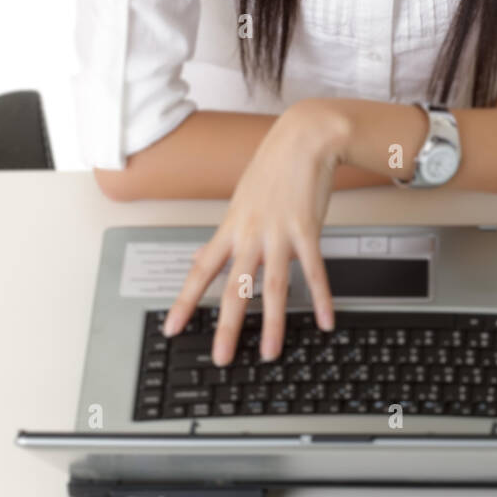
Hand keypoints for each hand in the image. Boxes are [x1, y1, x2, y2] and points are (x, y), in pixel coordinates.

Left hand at [161, 99, 350, 364]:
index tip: (170, 327)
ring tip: (271, 351)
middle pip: (235, 287)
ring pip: (273, 286)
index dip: (184, 301)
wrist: (303, 139)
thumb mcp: (242, 201)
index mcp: (232, 227)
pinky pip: (314, 271)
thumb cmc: (274, 167)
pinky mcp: (307, 230)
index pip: (201, 271)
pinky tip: (325, 319)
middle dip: (227, 326)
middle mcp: (251, 234)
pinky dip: (321, 297)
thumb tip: (207, 258)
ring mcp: (280, 233)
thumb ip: (229, 234)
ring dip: (274, 323)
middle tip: (221, 357)